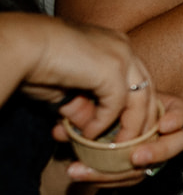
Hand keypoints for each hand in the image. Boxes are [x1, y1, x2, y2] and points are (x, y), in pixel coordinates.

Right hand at [11, 15, 158, 140]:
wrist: (22, 46)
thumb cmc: (36, 64)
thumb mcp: (68, 90)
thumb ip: (85, 107)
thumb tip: (93, 131)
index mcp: (117, 47)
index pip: (138, 84)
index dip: (132, 111)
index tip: (122, 132)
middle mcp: (124, 48)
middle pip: (147, 92)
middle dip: (139, 122)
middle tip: (128, 146)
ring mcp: (122, 56)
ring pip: (140, 100)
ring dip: (130, 128)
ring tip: (116, 148)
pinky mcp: (112, 68)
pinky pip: (116, 104)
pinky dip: (104, 123)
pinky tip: (89, 135)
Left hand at [60, 94, 182, 184]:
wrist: (92, 127)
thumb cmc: (100, 106)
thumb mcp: (94, 103)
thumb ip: (83, 111)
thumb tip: (61, 130)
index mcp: (160, 108)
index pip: (180, 111)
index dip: (176, 119)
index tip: (164, 126)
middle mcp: (162, 134)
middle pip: (176, 144)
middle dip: (157, 152)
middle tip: (136, 158)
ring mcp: (151, 155)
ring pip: (146, 169)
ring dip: (115, 173)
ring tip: (82, 172)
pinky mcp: (136, 171)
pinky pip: (126, 178)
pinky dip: (103, 178)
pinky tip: (80, 175)